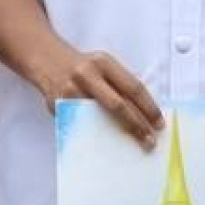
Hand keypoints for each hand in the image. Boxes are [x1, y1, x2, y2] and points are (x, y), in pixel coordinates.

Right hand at [36, 48, 162, 146]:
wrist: (46, 59)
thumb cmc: (82, 66)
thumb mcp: (102, 65)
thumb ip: (119, 82)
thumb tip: (143, 111)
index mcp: (103, 63)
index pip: (133, 87)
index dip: (149, 107)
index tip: (159, 123)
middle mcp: (87, 75)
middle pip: (119, 105)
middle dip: (137, 125)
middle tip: (150, 140)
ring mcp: (71, 91)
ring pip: (100, 118)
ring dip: (118, 134)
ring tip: (132, 144)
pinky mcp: (58, 106)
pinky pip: (82, 125)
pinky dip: (97, 134)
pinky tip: (107, 143)